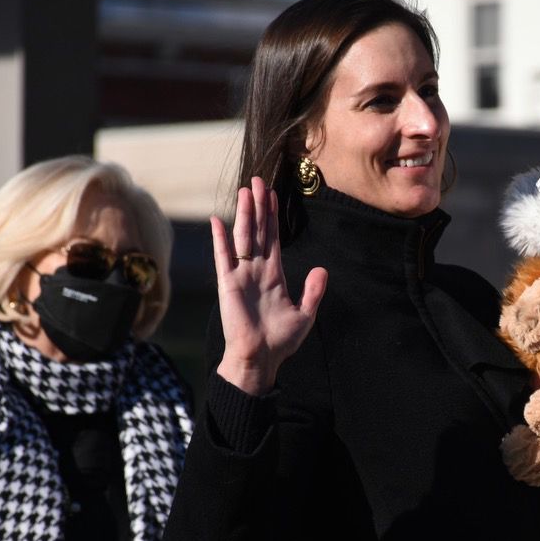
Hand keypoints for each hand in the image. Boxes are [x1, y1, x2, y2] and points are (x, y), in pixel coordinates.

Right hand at [213, 176, 327, 394]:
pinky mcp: (228, 285)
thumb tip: (322, 269)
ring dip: (244, 214)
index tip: (273, 194)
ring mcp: (242, 276)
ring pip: (243, 237)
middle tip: (258, 180)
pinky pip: (224, 258)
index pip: (273, 238)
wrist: (260, 360)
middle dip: (259, 206)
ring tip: (245, 190)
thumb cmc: (280, 341)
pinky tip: (217, 221)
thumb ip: (313, 291)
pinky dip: (220, 239)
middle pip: (258, 231)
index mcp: (274, 275)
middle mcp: (257, 271)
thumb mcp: (305, 314)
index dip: (273, 216)